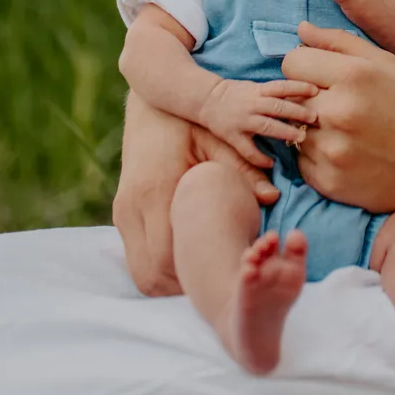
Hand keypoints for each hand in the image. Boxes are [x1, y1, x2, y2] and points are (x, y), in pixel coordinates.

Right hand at [113, 93, 278, 296]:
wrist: (150, 106)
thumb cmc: (188, 122)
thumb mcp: (216, 141)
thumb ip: (241, 170)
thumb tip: (273, 196)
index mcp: (155, 190)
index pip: (166, 257)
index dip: (194, 276)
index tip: (223, 274)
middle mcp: (132, 206)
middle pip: (150, 275)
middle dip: (183, 288)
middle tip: (218, 282)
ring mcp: (123, 212)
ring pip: (140, 272)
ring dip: (170, 281)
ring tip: (206, 273)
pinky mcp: (121, 214)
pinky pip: (137, 258)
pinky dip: (159, 267)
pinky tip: (188, 256)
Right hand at [199, 75, 321, 162]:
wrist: (206, 99)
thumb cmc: (236, 93)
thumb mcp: (255, 87)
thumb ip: (273, 94)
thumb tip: (300, 98)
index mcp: (258, 90)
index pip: (281, 86)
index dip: (299, 87)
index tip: (316, 91)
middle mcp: (252, 104)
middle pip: (278, 107)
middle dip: (297, 112)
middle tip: (314, 118)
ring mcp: (242, 120)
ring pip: (267, 126)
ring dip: (285, 131)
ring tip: (301, 137)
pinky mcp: (233, 135)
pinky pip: (247, 149)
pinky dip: (259, 157)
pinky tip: (271, 163)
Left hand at [282, 24, 394, 214]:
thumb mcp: (386, 64)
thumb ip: (339, 41)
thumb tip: (301, 29)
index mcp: (354, 77)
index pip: (292, 62)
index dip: (305, 67)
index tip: (322, 76)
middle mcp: (337, 112)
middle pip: (288, 95)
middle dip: (307, 97)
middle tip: (335, 105)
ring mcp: (331, 150)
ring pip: (292, 129)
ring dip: (309, 128)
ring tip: (342, 131)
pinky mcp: (327, 180)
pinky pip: (299, 160)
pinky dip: (315, 155)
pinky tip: (343, 152)